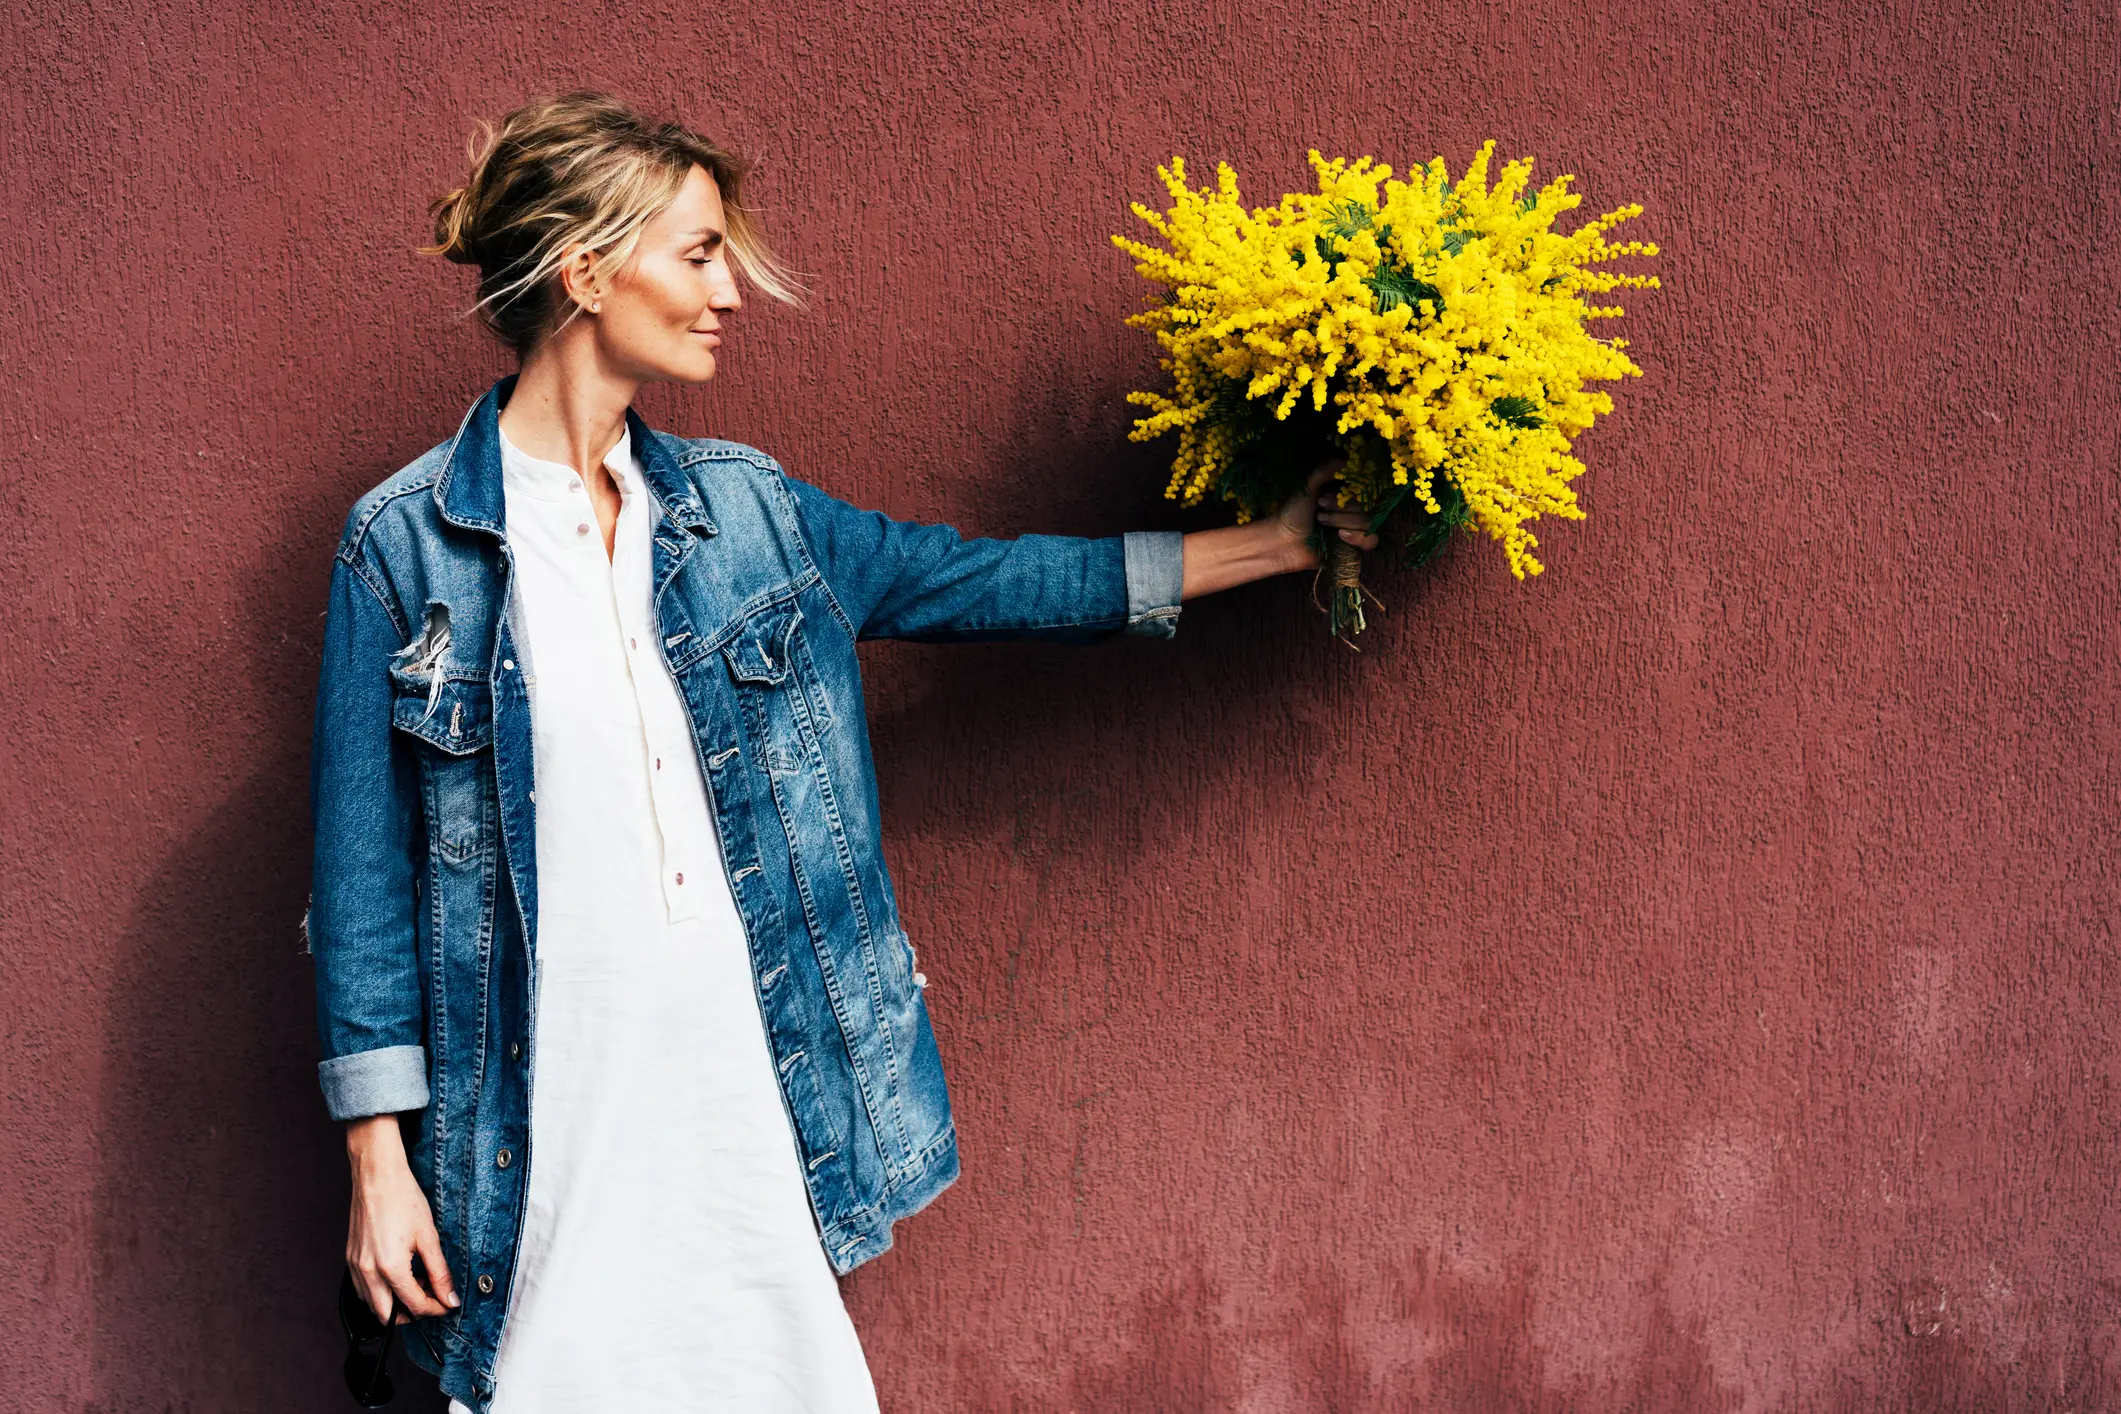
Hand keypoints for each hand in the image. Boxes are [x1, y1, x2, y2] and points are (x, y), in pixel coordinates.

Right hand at [345, 1114, 458, 1323]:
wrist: (377, 1177)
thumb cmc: (403, 1200)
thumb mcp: (429, 1237)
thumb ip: (440, 1272)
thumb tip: (450, 1298)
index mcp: (390, 1268)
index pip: (414, 1305)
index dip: (435, 1309)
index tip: (448, 1304)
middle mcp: (368, 1273)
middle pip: (387, 1316)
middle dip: (411, 1315)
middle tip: (432, 1301)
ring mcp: (355, 1267)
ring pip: (372, 1304)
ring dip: (394, 1305)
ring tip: (417, 1286)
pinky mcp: (350, 1259)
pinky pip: (362, 1289)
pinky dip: (380, 1292)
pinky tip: (398, 1276)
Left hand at [1272, 458, 1380, 567]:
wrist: (1285, 542)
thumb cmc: (1295, 510)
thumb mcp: (1308, 484)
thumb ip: (1327, 469)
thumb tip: (1347, 458)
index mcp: (1348, 488)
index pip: (1369, 482)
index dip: (1356, 485)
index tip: (1334, 487)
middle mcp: (1357, 505)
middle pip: (1371, 502)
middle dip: (1344, 505)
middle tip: (1320, 504)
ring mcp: (1358, 525)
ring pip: (1370, 521)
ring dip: (1344, 520)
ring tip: (1321, 520)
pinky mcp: (1357, 545)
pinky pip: (1371, 540)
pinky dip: (1356, 537)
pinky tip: (1340, 535)